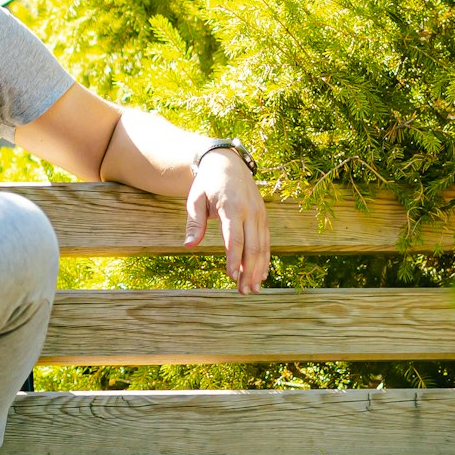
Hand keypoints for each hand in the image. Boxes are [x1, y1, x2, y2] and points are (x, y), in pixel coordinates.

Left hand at [185, 150, 269, 293]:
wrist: (228, 163)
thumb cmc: (207, 183)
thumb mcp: (195, 198)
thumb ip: (194, 222)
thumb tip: (188, 245)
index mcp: (232, 207)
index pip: (235, 239)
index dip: (235, 259)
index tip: (232, 276)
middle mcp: (250, 211)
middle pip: (253, 247)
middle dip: (249, 271)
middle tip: (244, 292)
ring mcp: (259, 214)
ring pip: (263, 247)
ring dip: (258, 269)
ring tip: (252, 289)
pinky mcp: (263, 217)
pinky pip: (266, 241)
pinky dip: (265, 259)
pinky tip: (261, 274)